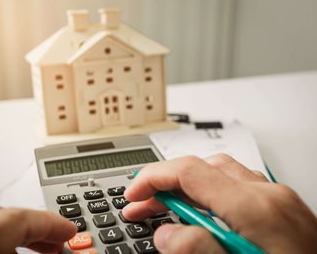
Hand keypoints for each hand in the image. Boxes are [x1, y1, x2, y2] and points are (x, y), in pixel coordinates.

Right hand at [123, 154, 316, 253]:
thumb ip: (199, 250)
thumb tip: (166, 235)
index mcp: (257, 209)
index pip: (189, 172)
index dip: (153, 179)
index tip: (133, 195)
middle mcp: (269, 195)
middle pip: (202, 169)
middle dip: (164, 184)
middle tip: (141, 205)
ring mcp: (278, 199)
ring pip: (218, 173)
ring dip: (185, 186)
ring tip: (164, 207)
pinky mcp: (282, 208)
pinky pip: (236, 186)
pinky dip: (209, 193)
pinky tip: (201, 212)